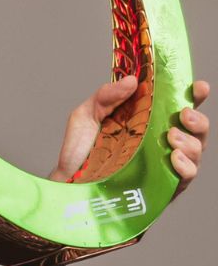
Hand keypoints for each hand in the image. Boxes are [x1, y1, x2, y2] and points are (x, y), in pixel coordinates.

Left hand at [48, 75, 209, 183]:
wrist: (67, 182)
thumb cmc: (79, 150)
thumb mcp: (86, 115)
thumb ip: (106, 96)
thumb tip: (131, 80)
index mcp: (149, 119)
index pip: (180, 103)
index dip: (195, 94)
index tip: (198, 87)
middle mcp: (162, 139)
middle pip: (197, 127)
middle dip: (198, 119)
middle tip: (184, 114)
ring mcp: (165, 162)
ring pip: (196, 150)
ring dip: (190, 142)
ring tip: (171, 137)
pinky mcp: (163, 185)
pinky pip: (186, 175)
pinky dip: (185, 165)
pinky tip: (173, 157)